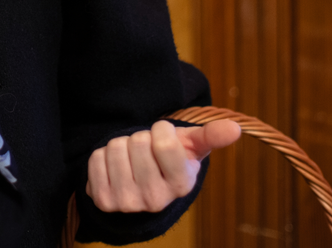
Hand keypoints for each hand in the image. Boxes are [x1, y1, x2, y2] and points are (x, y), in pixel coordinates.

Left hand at [86, 119, 241, 211]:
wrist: (140, 184)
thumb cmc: (169, 160)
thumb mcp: (190, 147)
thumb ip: (211, 136)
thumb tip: (235, 127)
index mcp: (181, 185)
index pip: (164, 141)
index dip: (161, 130)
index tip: (163, 137)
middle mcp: (155, 200)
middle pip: (137, 142)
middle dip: (140, 138)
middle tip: (145, 152)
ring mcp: (127, 203)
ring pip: (115, 147)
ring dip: (121, 145)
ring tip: (131, 159)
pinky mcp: (103, 201)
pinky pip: (96, 159)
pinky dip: (103, 156)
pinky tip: (115, 167)